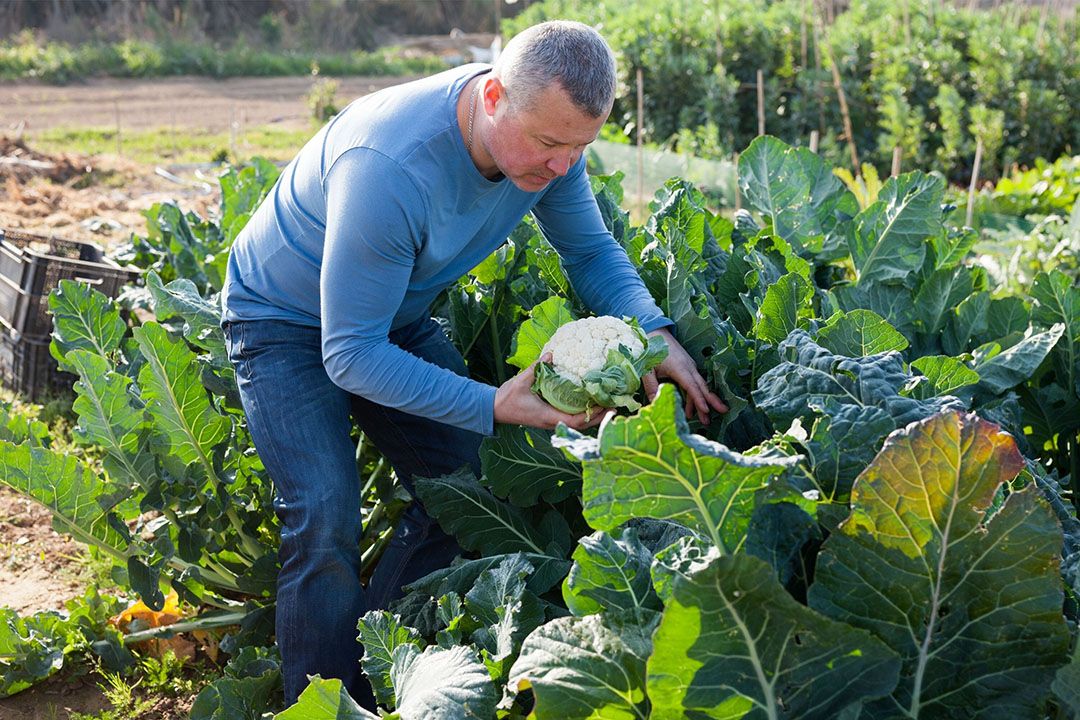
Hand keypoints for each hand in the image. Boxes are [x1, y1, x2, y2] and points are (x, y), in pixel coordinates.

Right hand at [494, 353, 611, 430]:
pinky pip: (570, 419)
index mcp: (546, 416)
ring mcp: (550, 422)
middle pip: (581, 425)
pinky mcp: (549, 418)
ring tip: (607, 406)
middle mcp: (551, 422)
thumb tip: (551, 354)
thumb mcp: (521, 381)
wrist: (494, 410)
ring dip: (593, 417)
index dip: (591, 415)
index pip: (575, 420)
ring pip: (577, 424)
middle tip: (614, 406)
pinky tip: (590, 405)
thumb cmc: (507, 398)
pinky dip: (583, 415)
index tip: (604, 406)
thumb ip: (536, 368)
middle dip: (598, 418)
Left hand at [642, 327, 727, 424]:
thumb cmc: (649, 350)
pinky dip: (695, 395)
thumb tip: (655, 403)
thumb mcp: (646, 369)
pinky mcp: (687, 367)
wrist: (654, 331)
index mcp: (679, 367)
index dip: (698, 399)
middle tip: (722, 413)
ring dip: (702, 401)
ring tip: (704, 420)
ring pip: (699, 386)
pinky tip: (692, 408)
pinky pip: (694, 383)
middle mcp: (688, 367)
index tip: (706, 410)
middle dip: (712, 401)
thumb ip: (650, 386)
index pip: (691, 386)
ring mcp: (689, 366)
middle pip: (702, 386)